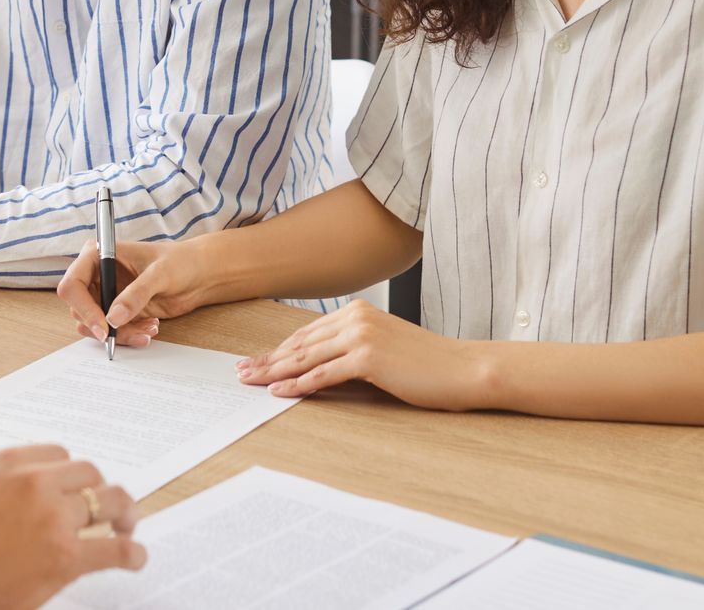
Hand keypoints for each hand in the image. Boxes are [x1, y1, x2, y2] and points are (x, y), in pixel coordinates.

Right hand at [0, 445, 146, 609]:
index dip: (69, 474)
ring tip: (128, 526)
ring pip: (109, 501)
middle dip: (98, 490)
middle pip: (88, 473)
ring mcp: (53, 518)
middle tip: (105, 507)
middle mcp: (34, 482)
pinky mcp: (66, 557)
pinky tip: (135, 558)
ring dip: (124, 512)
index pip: (57, 455)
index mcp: (5, 464)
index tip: (74, 486)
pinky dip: (132, 552)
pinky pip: (115, 548)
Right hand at [56, 239, 212, 346]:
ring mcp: (107, 295)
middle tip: (127, 332)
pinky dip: (128, 335)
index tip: (104, 327)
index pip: (73, 284)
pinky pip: (112, 331)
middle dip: (102, 326)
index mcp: (99, 255)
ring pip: (94, 325)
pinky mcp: (118, 311)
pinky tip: (150, 327)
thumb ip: (136, 294)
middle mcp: (98, 276)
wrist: (198, 275)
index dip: (83, 307)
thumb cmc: (180, 262)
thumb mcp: (160, 274)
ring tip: (147, 328)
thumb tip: (112, 318)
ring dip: (118, 333)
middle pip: (79, 309)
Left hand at [234, 300, 488, 409]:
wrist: (462, 368)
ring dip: (274, 372)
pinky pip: (324, 374)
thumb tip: (319, 366)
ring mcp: (361, 335)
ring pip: (306, 357)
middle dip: (267, 359)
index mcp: (357, 311)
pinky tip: (278, 392)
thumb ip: (353, 349)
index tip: (256, 361)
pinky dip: (298, 384)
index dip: (278, 349)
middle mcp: (355, 317)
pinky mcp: (368, 358)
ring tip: (250, 382)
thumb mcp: (384, 348)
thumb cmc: (427, 364)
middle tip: (240, 372)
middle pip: (300, 343)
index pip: (307, 333)